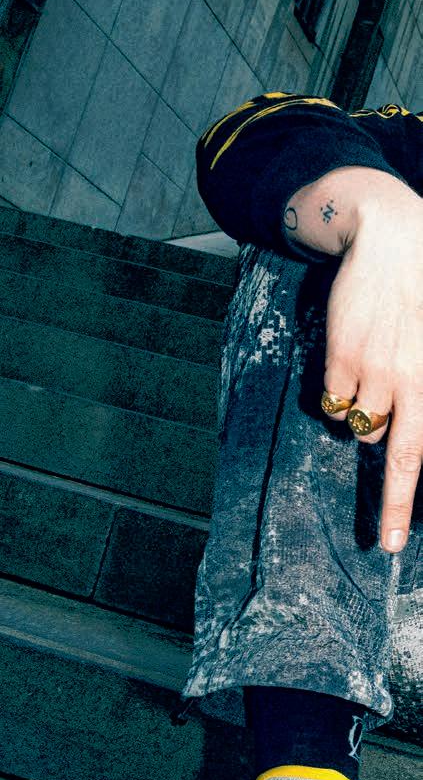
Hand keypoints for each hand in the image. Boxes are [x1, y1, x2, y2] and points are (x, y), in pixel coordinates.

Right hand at [323, 185, 422, 551]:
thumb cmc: (422, 291)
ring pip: (359, 423)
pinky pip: (333, 398)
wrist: (391, 238)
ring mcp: (374, 370)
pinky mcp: (343, 357)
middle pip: (396, 455)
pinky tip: (352, 359)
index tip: (392, 540)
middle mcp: (409, 380)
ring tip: (375, 376)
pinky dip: (338, 390)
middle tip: (384, 541)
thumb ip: (421, 383)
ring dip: (363, 414)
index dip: (403, 501)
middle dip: (391, 506)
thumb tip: (391, 422)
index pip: (419, 452)